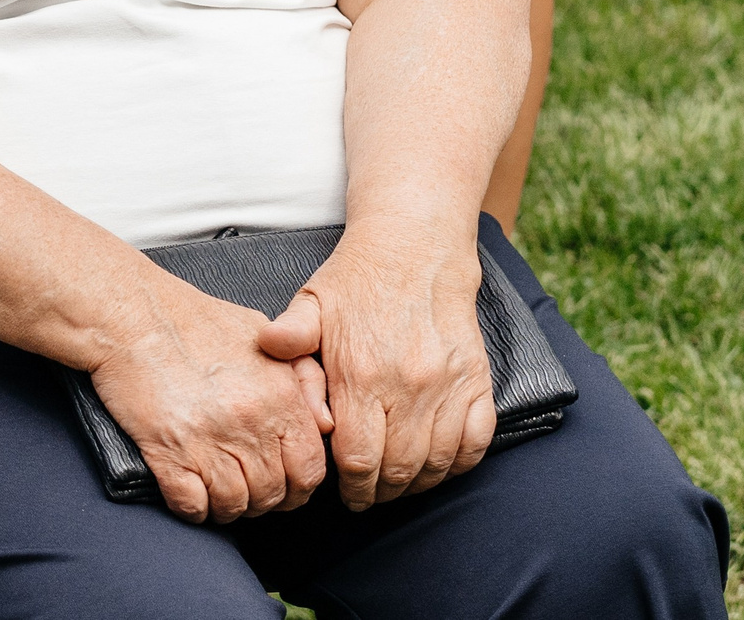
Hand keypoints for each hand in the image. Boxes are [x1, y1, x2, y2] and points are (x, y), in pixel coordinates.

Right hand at [86, 281, 332, 524]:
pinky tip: (188, 492)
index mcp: (280, 396)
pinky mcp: (168, 452)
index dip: (298, 487)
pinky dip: (192, 508)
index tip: (283, 485)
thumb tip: (325, 422)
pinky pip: (191, 505)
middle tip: (244, 488)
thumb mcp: (264, 336)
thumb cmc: (194, 321)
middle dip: (260, 500)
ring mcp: (209, 440)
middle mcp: (251, 422)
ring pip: (233, 506)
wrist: (134, 315)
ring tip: (214, 490)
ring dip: (225, 506)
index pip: (309, 470)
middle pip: (272, 495)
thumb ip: (304, 379)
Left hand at [258, 220, 495, 510]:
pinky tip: (438, 465)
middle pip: (398, 470)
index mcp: (361, 373)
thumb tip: (266, 345)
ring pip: (437, 462)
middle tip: (371, 496)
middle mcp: (408, 385)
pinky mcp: (477, 380)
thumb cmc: (357, 280)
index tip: (348, 496)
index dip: (352, 488)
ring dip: (418, 484)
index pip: (357, 459)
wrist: (416, 247)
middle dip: (382, 493)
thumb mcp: (312, 301)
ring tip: (400, 485)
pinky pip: (476, 442)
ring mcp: (447, 385)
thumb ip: (289, 332)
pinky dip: (458, 463)